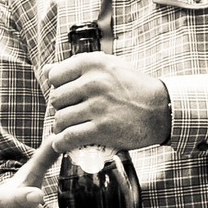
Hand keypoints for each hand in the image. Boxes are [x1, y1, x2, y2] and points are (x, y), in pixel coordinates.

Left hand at [44, 52, 170, 153]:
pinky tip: (63, 143)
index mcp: (94, 63)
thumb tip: (46, 70)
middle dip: (60, 109)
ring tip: (68, 129)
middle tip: (70, 114)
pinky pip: (69, 137)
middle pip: (56, 99)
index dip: (58, 87)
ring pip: (61, 119)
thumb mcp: (108, 67)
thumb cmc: (133, 88)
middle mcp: (94, 82)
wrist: (161, 109)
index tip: (67, 96)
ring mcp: (97, 106)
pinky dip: (62, 143)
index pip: (56, 76)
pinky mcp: (101, 129)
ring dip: (61, 128)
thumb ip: (77, 68)